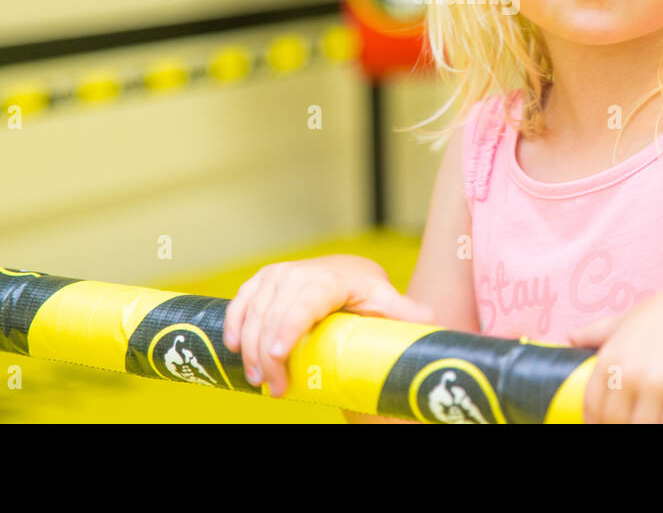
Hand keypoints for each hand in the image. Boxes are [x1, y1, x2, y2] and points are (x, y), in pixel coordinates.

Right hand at [222, 255, 433, 399]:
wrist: (348, 275)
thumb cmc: (367, 292)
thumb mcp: (386, 301)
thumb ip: (405, 312)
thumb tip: (431, 319)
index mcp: (327, 279)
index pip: (303, 304)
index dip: (288, 327)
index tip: (280, 354)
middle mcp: (297, 273)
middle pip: (273, 316)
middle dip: (267, 355)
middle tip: (275, 389)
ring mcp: (276, 276)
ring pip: (252, 312)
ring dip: (248, 348)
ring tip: (258, 380)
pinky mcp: (260, 282)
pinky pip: (239, 303)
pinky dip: (233, 325)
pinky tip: (232, 349)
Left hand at [568, 272, 662, 423]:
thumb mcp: (632, 318)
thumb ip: (600, 332)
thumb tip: (570, 336)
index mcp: (612, 356)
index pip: (594, 407)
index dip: (599, 424)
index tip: (609, 427)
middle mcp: (631, 369)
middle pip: (618, 422)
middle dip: (628, 428)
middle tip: (641, 423)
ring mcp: (660, 379)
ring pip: (645, 427)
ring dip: (654, 430)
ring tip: (660, 424)